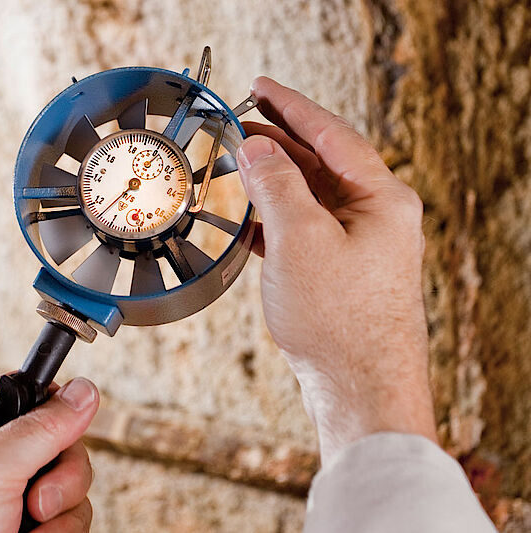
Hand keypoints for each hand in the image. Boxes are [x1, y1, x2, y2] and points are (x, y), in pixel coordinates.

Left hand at [0, 377, 98, 531]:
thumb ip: (41, 427)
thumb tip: (86, 390)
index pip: (26, 392)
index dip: (52, 399)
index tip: (67, 415)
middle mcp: (2, 464)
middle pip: (64, 442)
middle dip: (64, 473)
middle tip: (37, 499)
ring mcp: (19, 500)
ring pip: (75, 486)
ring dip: (61, 512)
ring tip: (28, 528)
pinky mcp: (36, 530)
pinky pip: (73, 521)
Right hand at [238, 76, 436, 463]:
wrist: (359, 390)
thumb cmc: (339, 321)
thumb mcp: (300, 239)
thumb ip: (276, 185)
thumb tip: (256, 148)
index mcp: (382, 199)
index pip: (333, 134)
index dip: (292, 107)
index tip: (262, 87)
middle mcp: (377, 218)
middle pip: (323, 163)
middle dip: (279, 142)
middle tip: (241, 123)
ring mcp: (360, 247)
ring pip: (312, 198)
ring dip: (275, 181)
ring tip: (238, 165)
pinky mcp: (341, 274)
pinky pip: (306, 230)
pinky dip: (276, 219)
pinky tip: (250, 218)